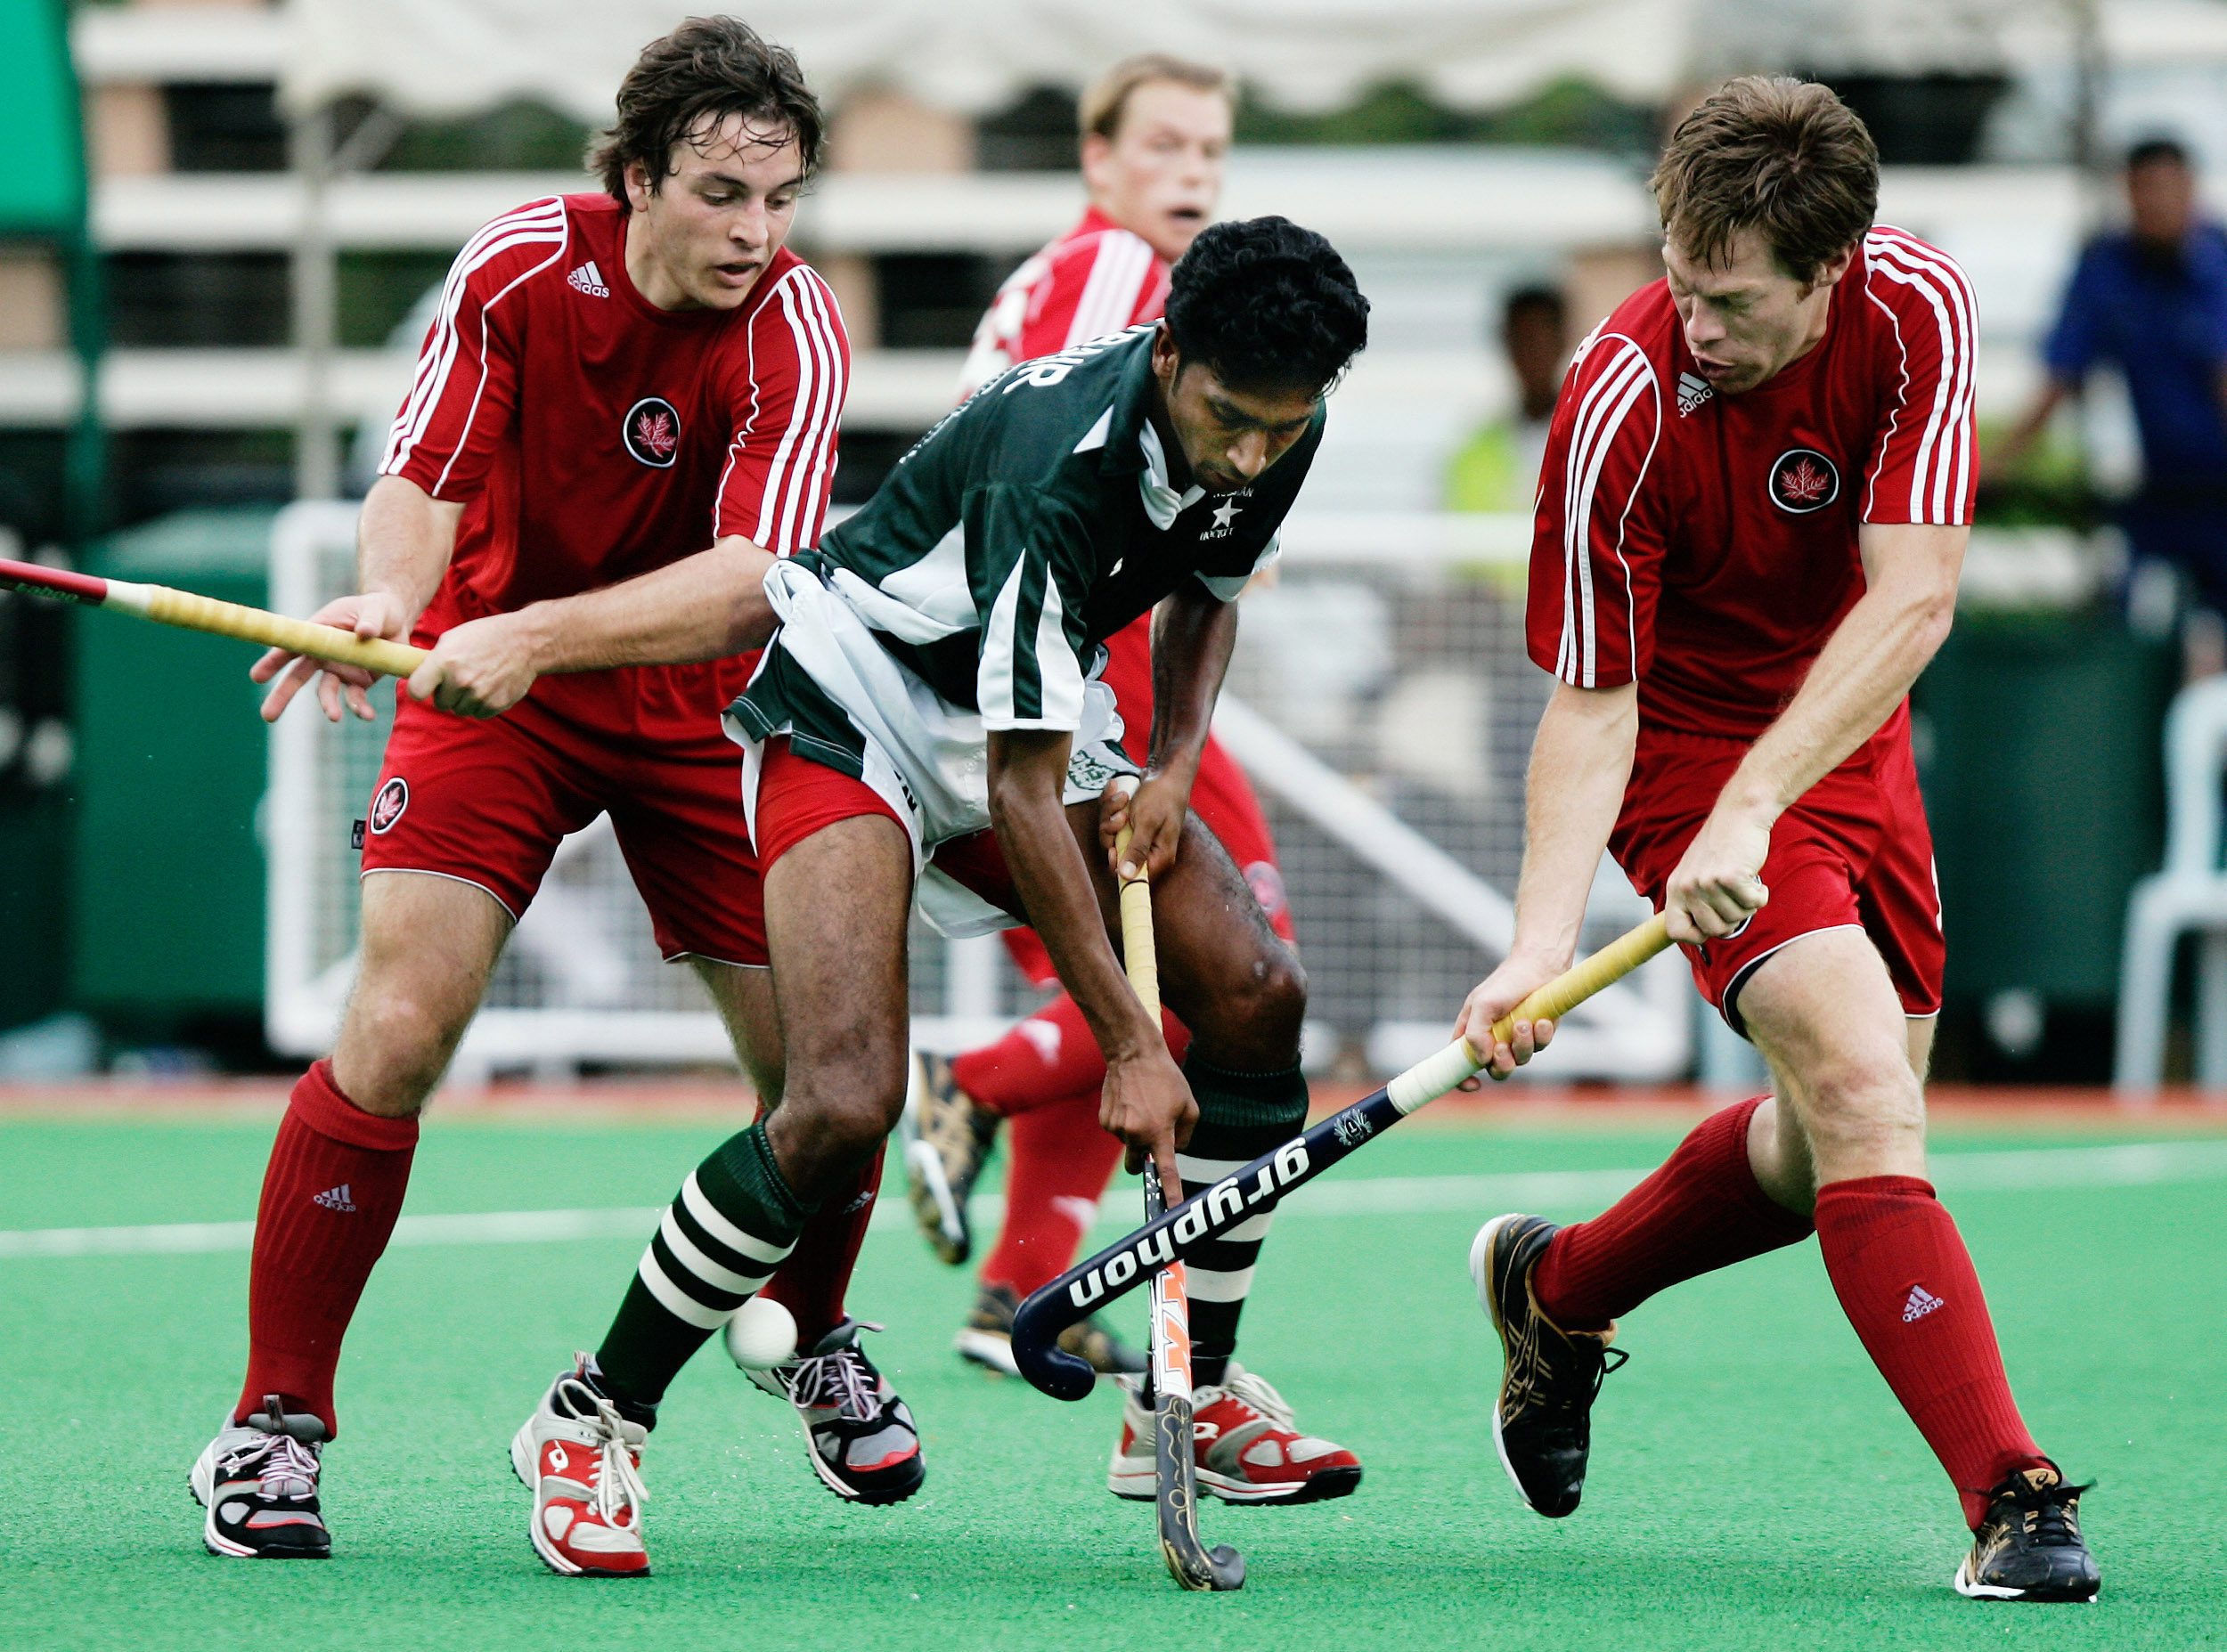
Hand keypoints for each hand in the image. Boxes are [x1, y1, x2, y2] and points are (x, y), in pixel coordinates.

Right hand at [251, 591, 410, 723]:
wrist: (396, 622)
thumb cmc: (378, 609)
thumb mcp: (376, 609)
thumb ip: (370, 619)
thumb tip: (365, 632)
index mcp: (318, 632)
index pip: (292, 646)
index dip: (274, 661)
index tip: (257, 677)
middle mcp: (323, 654)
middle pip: (297, 675)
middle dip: (282, 695)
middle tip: (267, 715)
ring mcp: (339, 670)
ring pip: (325, 691)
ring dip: (328, 705)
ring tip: (334, 716)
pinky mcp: (359, 681)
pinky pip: (355, 698)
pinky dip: (360, 708)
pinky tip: (367, 715)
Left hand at [405, 611, 541, 717]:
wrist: (526, 642)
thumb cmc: (487, 636)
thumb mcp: (453, 638)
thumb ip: (434, 660)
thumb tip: (419, 678)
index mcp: (445, 661)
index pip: (416, 691)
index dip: (419, 689)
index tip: (425, 686)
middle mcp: (460, 681)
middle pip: (440, 703)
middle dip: (447, 693)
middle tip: (460, 678)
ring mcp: (479, 695)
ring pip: (459, 710)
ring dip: (464, 700)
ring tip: (477, 681)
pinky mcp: (495, 705)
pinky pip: (478, 714)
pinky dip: (481, 705)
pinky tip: (489, 687)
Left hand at [1099, 773, 1187, 881]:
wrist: (1167, 773)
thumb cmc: (1162, 796)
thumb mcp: (1147, 823)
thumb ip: (1137, 850)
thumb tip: (1127, 877)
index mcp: (1158, 856)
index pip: (1132, 876)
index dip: (1117, 863)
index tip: (1113, 848)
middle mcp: (1148, 850)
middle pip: (1115, 853)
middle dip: (1112, 830)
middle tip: (1122, 815)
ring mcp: (1137, 836)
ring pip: (1110, 834)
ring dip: (1110, 813)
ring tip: (1123, 797)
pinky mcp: (1130, 825)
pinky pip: (1111, 820)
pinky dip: (1111, 805)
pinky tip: (1118, 791)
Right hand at [1100, 1042, 1196, 1193]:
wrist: (1133, 1054)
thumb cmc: (1166, 1078)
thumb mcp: (1189, 1106)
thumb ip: (1185, 1136)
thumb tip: (1174, 1152)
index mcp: (1159, 1132)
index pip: (1166, 1170)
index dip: (1170, 1192)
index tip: (1171, 1209)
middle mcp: (1135, 1134)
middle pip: (1137, 1165)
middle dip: (1143, 1161)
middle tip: (1150, 1138)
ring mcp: (1116, 1128)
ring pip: (1128, 1144)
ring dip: (1136, 1133)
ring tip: (1142, 1105)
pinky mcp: (1104, 1120)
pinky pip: (1118, 1131)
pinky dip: (1124, 1123)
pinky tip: (1129, 1102)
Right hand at [1453, 951, 1563, 1084]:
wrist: (1539, 967)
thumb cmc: (1506, 981)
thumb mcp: (1482, 1004)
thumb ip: (1474, 1033)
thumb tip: (1481, 1059)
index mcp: (1472, 1033)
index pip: (1461, 1064)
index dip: (1464, 1079)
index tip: (1474, 1084)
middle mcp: (1494, 1040)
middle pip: (1496, 1070)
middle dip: (1501, 1063)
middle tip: (1502, 1046)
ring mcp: (1517, 1039)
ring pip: (1520, 1060)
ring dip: (1522, 1044)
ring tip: (1524, 1023)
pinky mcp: (1539, 1036)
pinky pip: (1540, 1047)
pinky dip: (1541, 1035)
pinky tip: (1541, 1020)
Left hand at [1663, 804, 1771, 943]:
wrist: (1739, 816)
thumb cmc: (1723, 847)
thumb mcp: (1696, 873)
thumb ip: (1695, 901)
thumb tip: (1703, 934)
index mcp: (1676, 888)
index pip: (1675, 931)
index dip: (1696, 935)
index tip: (1712, 924)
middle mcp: (1687, 887)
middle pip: (1713, 930)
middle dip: (1732, 920)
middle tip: (1736, 899)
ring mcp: (1708, 883)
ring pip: (1736, 918)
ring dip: (1747, 904)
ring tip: (1744, 883)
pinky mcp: (1731, 878)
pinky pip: (1753, 904)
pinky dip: (1760, 896)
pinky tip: (1755, 880)